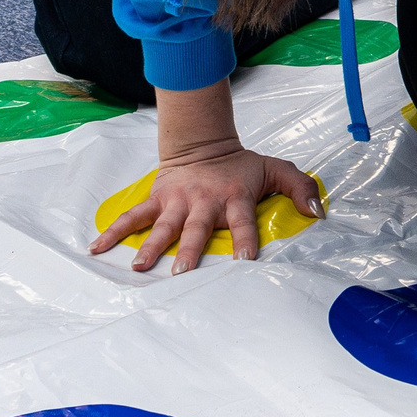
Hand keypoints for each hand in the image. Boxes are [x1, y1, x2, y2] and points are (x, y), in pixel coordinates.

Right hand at [90, 78, 321, 272]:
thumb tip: (319, 213)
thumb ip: (300, 188)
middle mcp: (204, 202)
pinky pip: (133, 217)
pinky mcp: (157, 200)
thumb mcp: (276, 170)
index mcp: (234, 197)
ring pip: (162, 226)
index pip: (242, 221)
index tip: (245, 261)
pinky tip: (97, 248)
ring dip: (150, 247)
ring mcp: (177, 202)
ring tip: (138, 268)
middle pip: (196, 228)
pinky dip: (114, 231)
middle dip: (190, 249)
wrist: (203, 145)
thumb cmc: (241, 166)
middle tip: (182, 271)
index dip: (245, 239)